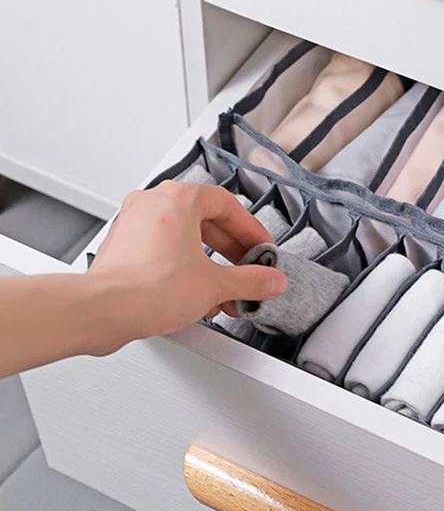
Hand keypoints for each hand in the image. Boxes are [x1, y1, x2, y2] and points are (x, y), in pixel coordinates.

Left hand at [89, 181, 287, 345]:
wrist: (104, 310)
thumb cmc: (148, 288)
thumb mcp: (216, 285)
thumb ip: (251, 281)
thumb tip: (271, 280)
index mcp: (177, 199)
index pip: (226, 204)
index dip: (251, 229)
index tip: (261, 248)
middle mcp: (152, 204)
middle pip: (205, 221)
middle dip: (231, 251)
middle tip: (248, 269)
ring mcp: (134, 225)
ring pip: (184, 239)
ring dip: (210, 265)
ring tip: (225, 291)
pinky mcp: (124, 249)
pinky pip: (164, 252)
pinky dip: (185, 270)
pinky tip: (198, 296)